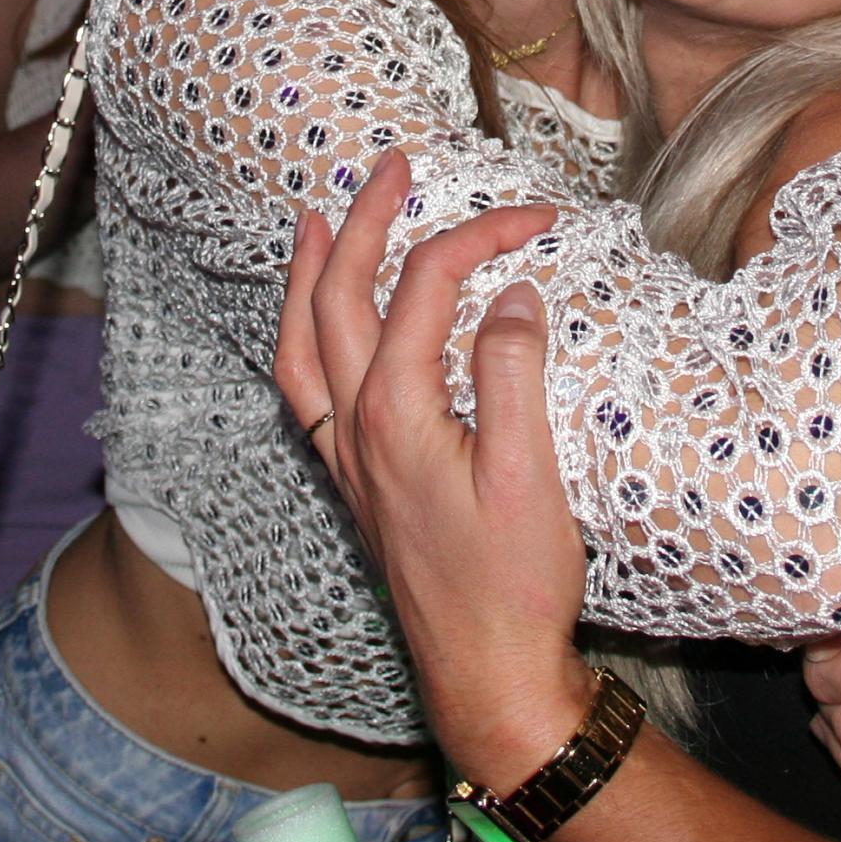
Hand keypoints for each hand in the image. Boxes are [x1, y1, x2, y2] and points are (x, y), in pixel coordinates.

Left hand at [271, 154, 584, 781]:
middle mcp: (353, 427)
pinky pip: (303, 389)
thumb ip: (512, 374)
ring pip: (302, 342)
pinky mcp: (353, 482)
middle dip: (360, 222)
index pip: (428, 289)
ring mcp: (345, 456)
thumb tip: (512, 295)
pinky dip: (302, 338)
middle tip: (391, 167)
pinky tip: (317, 328)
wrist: (486, 674)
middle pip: (338, 297)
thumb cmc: (514, 584)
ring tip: (311, 222)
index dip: (481, 239)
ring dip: (307, 275)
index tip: (539, 220)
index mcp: (395, 413)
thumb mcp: (530, 475)